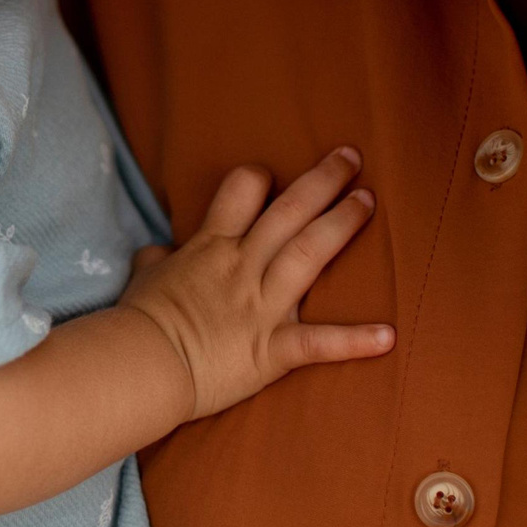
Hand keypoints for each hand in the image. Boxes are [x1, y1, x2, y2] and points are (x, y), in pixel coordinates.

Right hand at [118, 148, 391, 420]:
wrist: (139, 366)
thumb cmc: (137, 322)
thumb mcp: (143, 279)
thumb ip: (157, 260)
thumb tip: (158, 252)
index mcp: (211, 247)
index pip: (242, 192)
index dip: (260, 179)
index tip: (275, 178)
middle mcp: (243, 267)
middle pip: (290, 211)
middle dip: (324, 181)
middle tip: (352, 159)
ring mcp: (261, 307)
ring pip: (309, 254)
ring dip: (342, 225)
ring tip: (367, 203)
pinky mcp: (272, 350)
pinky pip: (319, 344)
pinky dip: (355, 341)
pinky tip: (389, 337)